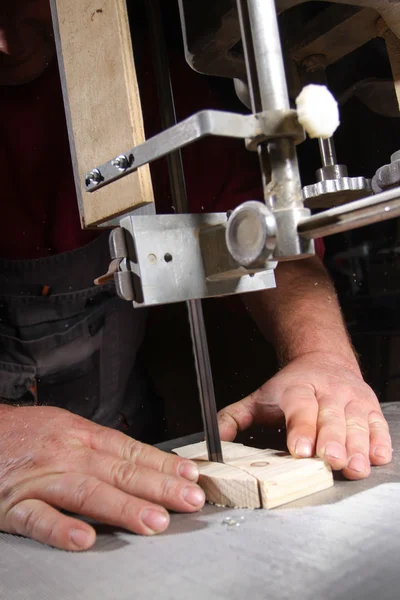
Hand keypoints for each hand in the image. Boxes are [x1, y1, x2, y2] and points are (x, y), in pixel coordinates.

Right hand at [0, 405, 204, 550]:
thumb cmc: (23, 433)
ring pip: (87, 492)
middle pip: (118, 470)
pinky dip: (61, 528)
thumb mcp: (65, 428)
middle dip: (158, 486)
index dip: (162, 464)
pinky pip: (38, 518)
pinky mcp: (13, 504)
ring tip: (154, 521)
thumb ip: (99, 447)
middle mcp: (67, 454)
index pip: (130, 450)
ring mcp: (41, 479)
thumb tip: (140, 462)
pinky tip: (84, 539)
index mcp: (81, 435)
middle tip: (188, 500)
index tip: (189, 477)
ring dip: (123, 507)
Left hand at [218, 352, 391, 479]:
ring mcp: (351, 399)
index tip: (300, 449)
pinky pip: (378, 425)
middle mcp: (327, 391)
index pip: (300, 407)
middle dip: (332, 440)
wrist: (323, 361)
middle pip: (331, 417)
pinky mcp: (370, 408)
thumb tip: (211, 440)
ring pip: (357, 423)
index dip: (302, 428)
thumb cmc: (290, 387)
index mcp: (298, 388)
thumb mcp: (259, 399)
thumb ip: (234, 419)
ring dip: (357, 446)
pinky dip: (379, 441)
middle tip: (330, 461)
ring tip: (355, 467)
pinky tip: (377, 457)